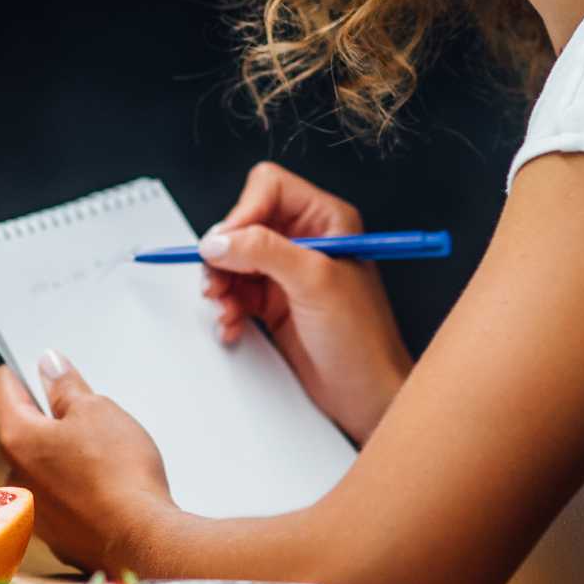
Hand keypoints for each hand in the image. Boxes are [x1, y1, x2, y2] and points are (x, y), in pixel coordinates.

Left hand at [0, 351, 175, 573]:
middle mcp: (14, 476)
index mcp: (17, 438)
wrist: (142, 540)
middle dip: (51, 417)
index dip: (22, 369)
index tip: (39, 365)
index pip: (4, 388)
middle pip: (25, 430)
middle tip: (88, 410)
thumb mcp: (97, 411)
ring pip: (43, 466)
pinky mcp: (56, 534)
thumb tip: (49, 366)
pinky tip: (106, 486)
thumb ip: (67, 387)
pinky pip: (60, 497)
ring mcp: (33, 510)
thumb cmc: (119, 472)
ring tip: (105, 453)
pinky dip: (76, 486)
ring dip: (63, 454)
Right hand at [202, 162, 412, 441]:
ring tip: (225, 308)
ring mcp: (288, 273)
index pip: (270, 188)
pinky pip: (236, 293)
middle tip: (218, 281)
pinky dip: (228, 308)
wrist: (365, 395)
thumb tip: (220, 239)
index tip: (228, 244)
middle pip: (244, 225)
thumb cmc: (362, 339)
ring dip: (222, 285)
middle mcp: (306, 241)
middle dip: (226, 254)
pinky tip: (233, 325)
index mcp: (326, 220)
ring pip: (234, 260)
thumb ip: (265, 252)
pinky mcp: (275, 303)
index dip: (243, 212)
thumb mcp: (314, 283)